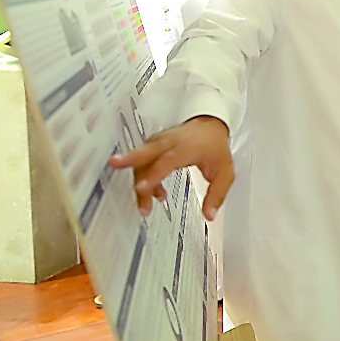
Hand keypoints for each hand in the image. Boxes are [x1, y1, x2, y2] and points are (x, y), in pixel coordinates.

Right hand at [108, 116, 232, 220]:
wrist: (211, 124)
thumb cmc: (216, 148)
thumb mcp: (225, 172)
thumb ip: (217, 194)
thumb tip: (209, 216)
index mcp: (188, 147)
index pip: (167, 160)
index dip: (153, 175)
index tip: (141, 189)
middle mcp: (170, 142)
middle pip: (147, 151)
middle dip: (129, 158)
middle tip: (113, 164)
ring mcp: (160, 141)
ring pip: (141, 158)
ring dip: (139, 180)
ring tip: (146, 205)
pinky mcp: (154, 143)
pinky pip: (143, 158)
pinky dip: (142, 175)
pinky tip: (152, 192)